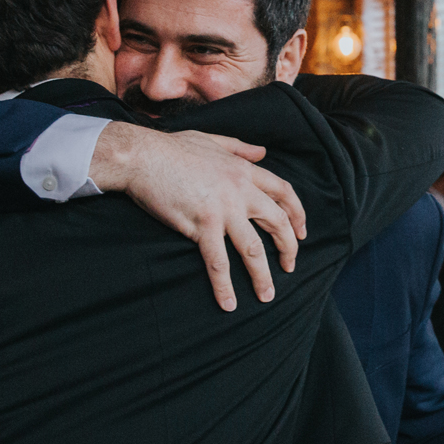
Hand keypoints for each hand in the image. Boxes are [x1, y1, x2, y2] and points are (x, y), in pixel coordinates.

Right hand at [91, 123, 306, 310]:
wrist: (141, 157)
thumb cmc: (171, 148)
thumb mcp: (211, 140)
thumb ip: (239, 148)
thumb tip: (263, 151)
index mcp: (243, 170)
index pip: (283, 192)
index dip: (296, 213)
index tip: (301, 231)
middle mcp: (240, 190)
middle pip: (277, 222)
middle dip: (289, 247)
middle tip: (290, 266)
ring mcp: (222, 209)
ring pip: (253, 248)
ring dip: (262, 275)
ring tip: (267, 295)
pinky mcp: (202, 225)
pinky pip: (218, 261)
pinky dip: (224, 285)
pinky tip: (228, 303)